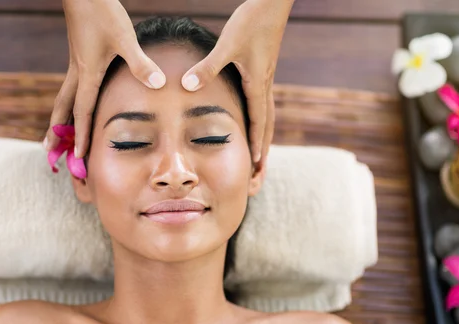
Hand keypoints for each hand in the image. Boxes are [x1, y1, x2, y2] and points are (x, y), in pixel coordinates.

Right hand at [44, 0, 165, 157]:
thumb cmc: (103, 13)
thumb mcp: (125, 39)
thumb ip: (140, 63)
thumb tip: (158, 84)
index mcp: (87, 74)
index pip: (82, 112)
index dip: (81, 136)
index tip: (78, 157)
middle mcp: (78, 73)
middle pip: (63, 109)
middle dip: (57, 132)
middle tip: (48, 152)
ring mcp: (77, 64)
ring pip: (63, 98)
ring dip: (58, 118)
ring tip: (53, 134)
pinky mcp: (80, 56)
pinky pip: (71, 87)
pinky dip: (68, 103)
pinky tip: (74, 105)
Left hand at [181, 0, 293, 163]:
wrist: (272, 4)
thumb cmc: (251, 22)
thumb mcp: (227, 45)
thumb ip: (207, 67)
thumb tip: (187, 86)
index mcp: (257, 84)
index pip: (258, 122)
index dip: (256, 143)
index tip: (255, 164)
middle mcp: (264, 85)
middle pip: (267, 126)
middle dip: (263, 150)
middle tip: (261, 172)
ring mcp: (265, 78)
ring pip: (267, 117)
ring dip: (264, 138)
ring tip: (260, 156)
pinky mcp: (262, 70)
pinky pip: (263, 104)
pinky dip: (261, 121)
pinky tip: (254, 123)